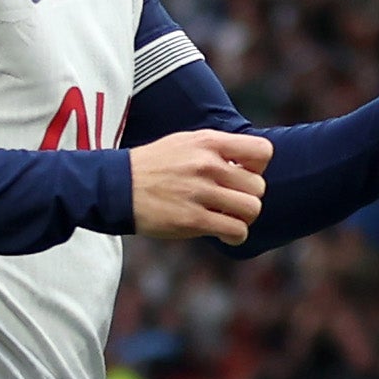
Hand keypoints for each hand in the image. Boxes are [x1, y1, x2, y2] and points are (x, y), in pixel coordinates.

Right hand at [129, 130, 270, 244]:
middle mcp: (207, 165)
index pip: (262, 150)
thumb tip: (253, 166)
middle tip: (230, 201)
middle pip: (259, 186)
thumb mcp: (187, 142)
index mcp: (209, 143)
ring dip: (244, 218)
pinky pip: (235, 230)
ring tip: (228, 217)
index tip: (242, 175)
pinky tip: (224, 232)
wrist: (116, 187)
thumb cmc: (156, 165)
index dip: (259, 167)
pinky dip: (235, 235)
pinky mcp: (191, 220)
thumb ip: (219, 149)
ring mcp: (199, 193)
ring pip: (252, 209)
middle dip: (249, 197)